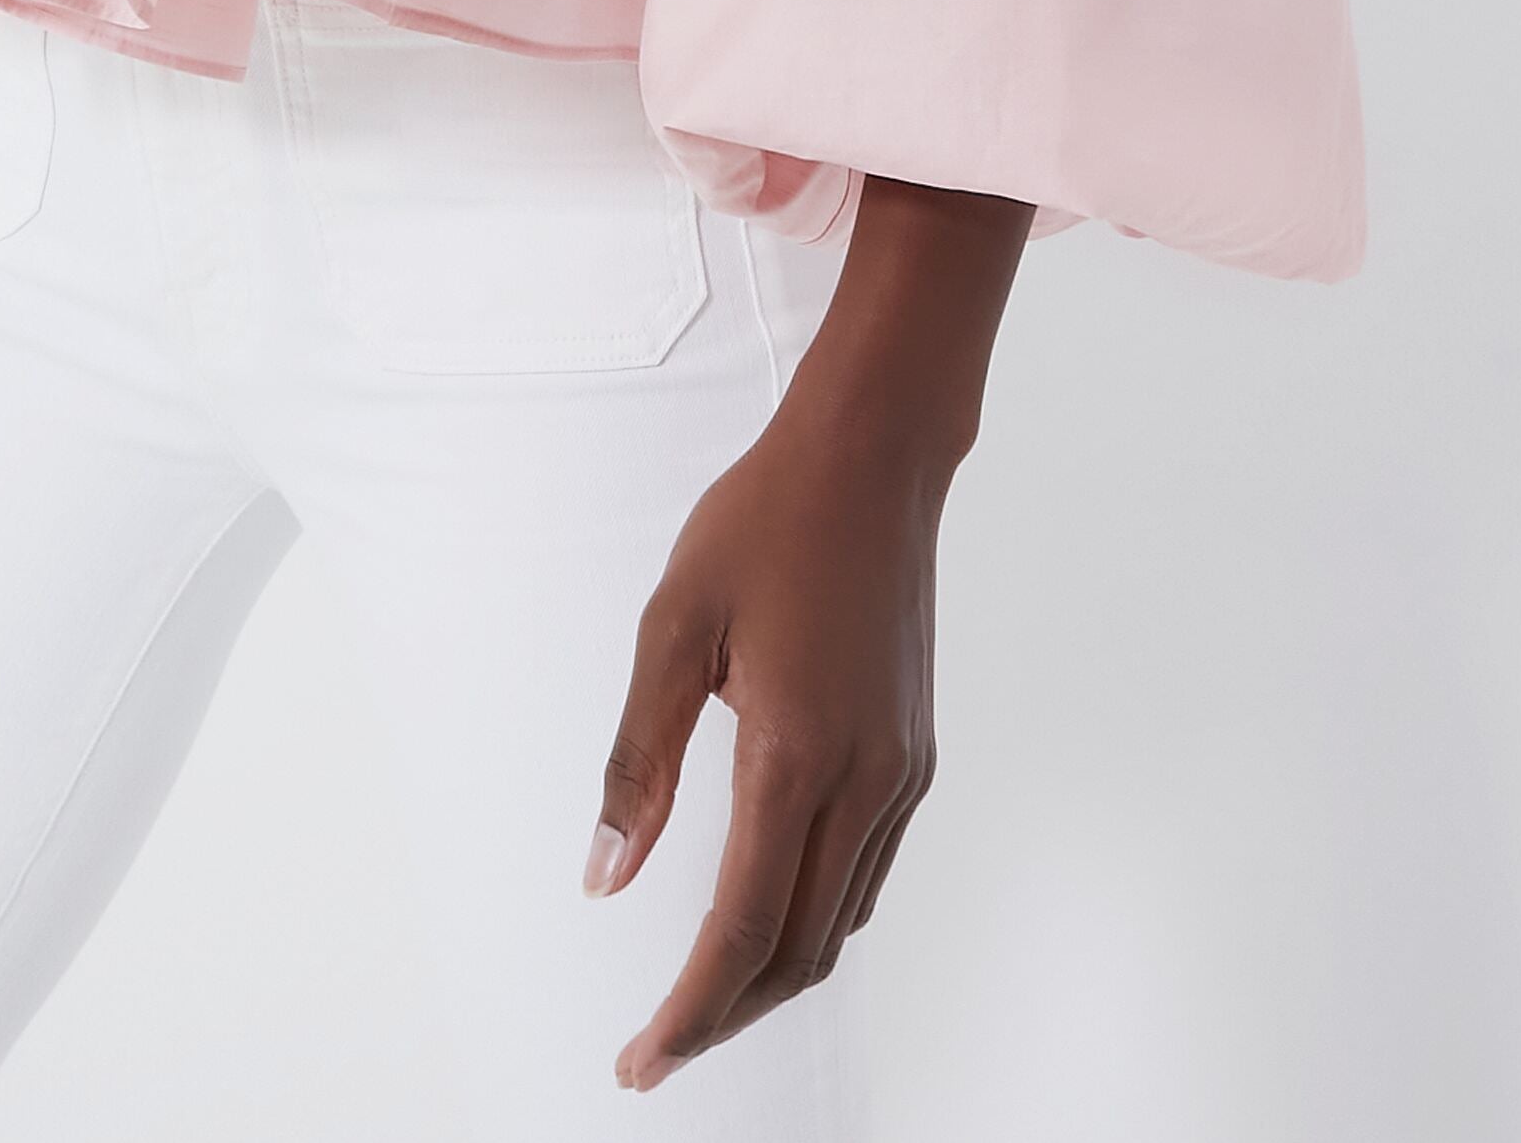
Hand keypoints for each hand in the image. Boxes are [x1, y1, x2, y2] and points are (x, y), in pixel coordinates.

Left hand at [587, 413, 943, 1091]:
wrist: (872, 459)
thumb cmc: (764, 522)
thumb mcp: (672, 625)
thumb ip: (640, 762)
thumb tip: (606, 876)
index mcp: (795, 755)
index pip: (740, 932)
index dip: (688, 1014)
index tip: (640, 1062)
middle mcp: (863, 781)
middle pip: (796, 952)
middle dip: (726, 1016)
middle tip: (657, 1051)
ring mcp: (899, 773)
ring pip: (840, 924)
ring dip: (771, 976)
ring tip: (702, 1000)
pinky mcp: (914, 755)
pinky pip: (866, 873)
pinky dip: (815, 920)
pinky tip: (769, 916)